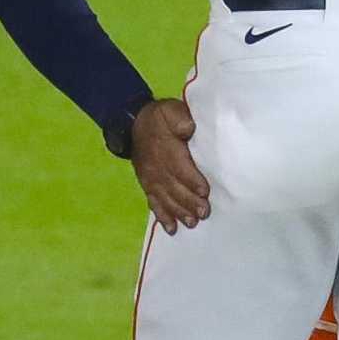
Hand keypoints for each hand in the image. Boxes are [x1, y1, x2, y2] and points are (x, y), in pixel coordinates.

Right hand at [132, 99, 210, 233]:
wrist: (134, 124)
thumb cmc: (160, 118)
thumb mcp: (170, 110)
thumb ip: (179, 118)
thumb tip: (189, 127)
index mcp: (166, 149)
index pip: (180, 166)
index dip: (192, 180)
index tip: (204, 191)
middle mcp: (157, 167)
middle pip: (174, 187)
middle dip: (189, 201)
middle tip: (203, 213)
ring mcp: (151, 179)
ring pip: (165, 198)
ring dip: (178, 212)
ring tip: (191, 223)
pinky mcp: (147, 185)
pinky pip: (154, 202)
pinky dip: (162, 216)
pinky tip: (171, 229)